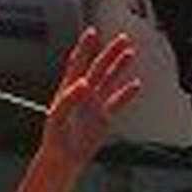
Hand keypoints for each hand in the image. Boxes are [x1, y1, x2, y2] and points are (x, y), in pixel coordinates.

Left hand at [40, 28, 140, 169]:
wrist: (63, 158)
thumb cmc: (55, 138)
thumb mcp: (58, 117)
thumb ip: (69, 99)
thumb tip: (83, 83)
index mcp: (69, 89)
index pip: (78, 62)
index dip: (85, 47)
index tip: (92, 32)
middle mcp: (83, 93)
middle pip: (98, 67)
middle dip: (110, 52)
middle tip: (122, 39)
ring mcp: (94, 104)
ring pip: (109, 80)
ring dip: (119, 66)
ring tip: (130, 53)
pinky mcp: (103, 117)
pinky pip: (118, 101)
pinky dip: (127, 93)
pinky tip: (136, 84)